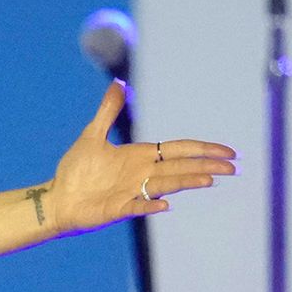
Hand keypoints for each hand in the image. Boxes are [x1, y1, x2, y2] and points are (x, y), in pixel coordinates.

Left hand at [44, 82, 234, 232]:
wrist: (58, 197)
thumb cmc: (76, 170)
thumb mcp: (93, 134)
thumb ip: (109, 110)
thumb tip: (118, 82)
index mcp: (140, 156)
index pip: (178, 151)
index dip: (202, 150)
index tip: (227, 151)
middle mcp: (141, 174)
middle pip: (180, 168)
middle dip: (206, 166)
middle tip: (233, 167)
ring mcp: (131, 192)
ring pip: (166, 185)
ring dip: (186, 182)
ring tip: (209, 180)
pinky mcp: (117, 208)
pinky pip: (137, 207)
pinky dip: (150, 205)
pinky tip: (165, 204)